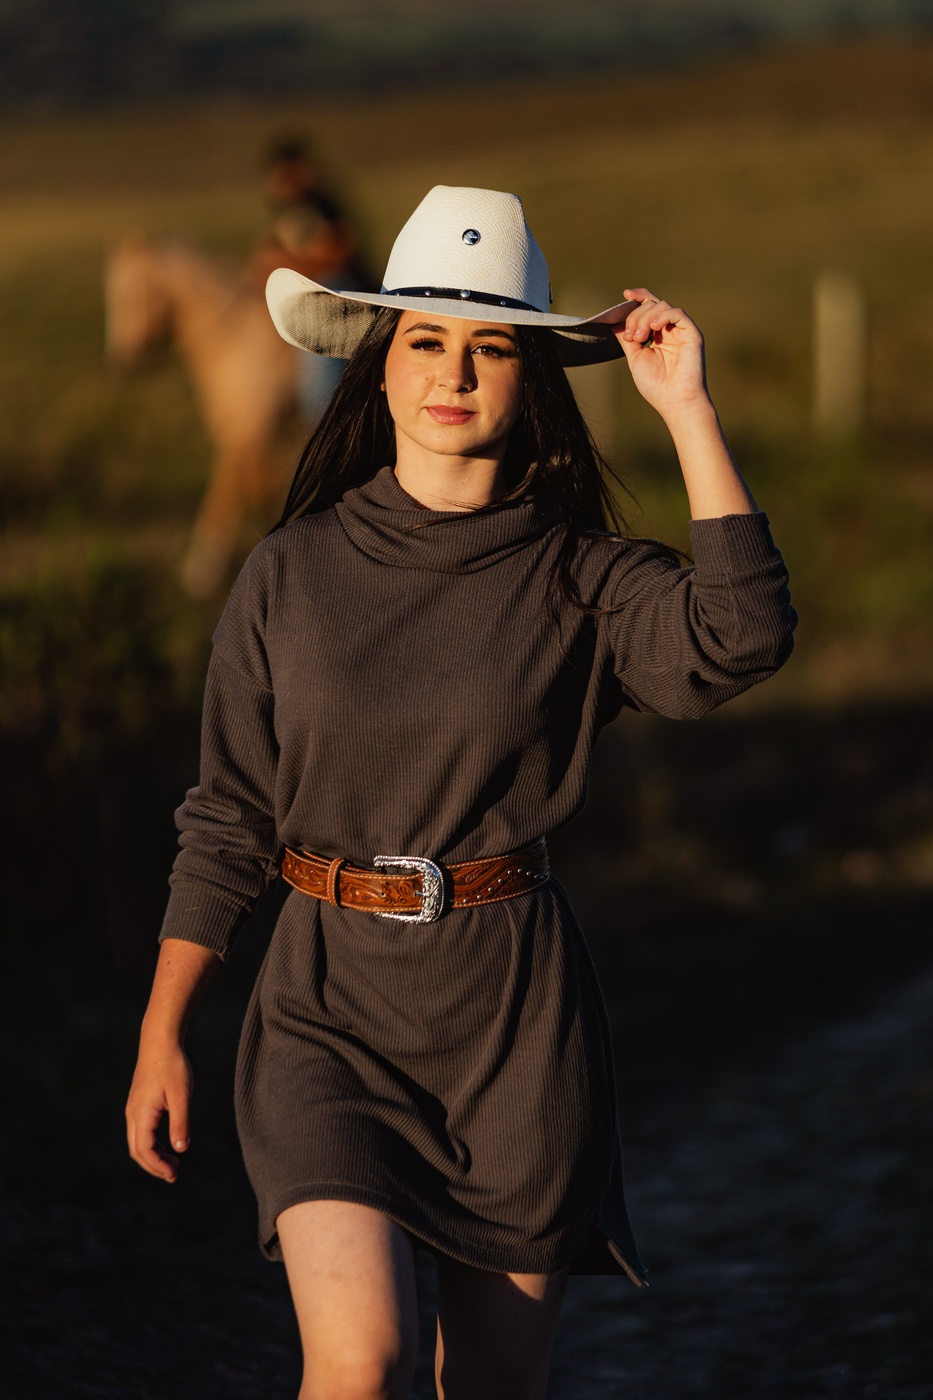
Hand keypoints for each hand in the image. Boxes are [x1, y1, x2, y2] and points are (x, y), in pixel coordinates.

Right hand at [126, 1036, 192, 1182]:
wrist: (159, 1041)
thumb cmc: (173, 1067)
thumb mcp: (181, 1096)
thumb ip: (180, 1123)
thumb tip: (181, 1150)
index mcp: (142, 1114)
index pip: (144, 1150)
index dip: (158, 1166)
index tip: (174, 1174)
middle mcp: (133, 1114)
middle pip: (137, 1150)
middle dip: (154, 1166)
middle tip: (174, 1176)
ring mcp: (133, 1109)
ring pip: (137, 1142)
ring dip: (153, 1156)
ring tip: (174, 1164)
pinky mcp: (138, 1104)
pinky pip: (140, 1132)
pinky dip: (152, 1144)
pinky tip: (168, 1145)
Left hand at [612, 289, 709, 421]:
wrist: (675, 401)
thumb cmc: (656, 385)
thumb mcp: (635, 358)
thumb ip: (627, 339)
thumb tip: (615, 322)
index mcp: (657, 335)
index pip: (648, 307)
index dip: (638, 297)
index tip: (625, 295)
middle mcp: (669, 329)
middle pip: (651, 304)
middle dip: (636, 316)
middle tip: (631, 336)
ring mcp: (681, 330)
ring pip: (662, 306)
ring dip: (645, 318)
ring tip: (640, 338)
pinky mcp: (691, 333)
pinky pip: (677, 313)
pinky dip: (663, 316)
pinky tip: (653, 328)